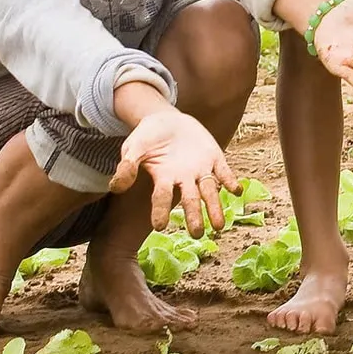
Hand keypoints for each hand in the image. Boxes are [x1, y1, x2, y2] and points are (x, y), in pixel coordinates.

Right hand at [108, 105, 239, 234]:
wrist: (166, 119)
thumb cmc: (146, 138)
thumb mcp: (133, 148)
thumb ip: (127, 166)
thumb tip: (116, 187)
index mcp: (163, 178)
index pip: (161, 198)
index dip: (159, 211)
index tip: (159, 226)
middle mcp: (183, 178)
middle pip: (190, 200)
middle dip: (193, 216)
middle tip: (197, 234)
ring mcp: (199, 169)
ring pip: (209, 191)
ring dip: (215, 207)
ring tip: (219, 226)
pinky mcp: (214, 157)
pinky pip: (224, 172)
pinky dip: (230, 181)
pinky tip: (236, 191)